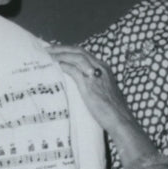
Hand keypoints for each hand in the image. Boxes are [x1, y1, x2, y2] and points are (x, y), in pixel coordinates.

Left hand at [50, 44, 167, 168]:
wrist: (120, 120)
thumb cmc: (112, 112)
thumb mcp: (103, 93)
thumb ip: (93, 86)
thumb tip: (82, 87)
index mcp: (104, 69)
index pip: (84, 54)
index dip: (70, 50)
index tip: (58, 50)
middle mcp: (100, 68)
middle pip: (78, 51)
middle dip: (62, 48)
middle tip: (48, 49)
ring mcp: (95, 75)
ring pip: (75, 56)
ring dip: (60, 54)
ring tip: (47, 55)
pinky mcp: (89, 84)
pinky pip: (73, 69)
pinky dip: (62, 65)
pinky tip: (54, 66)